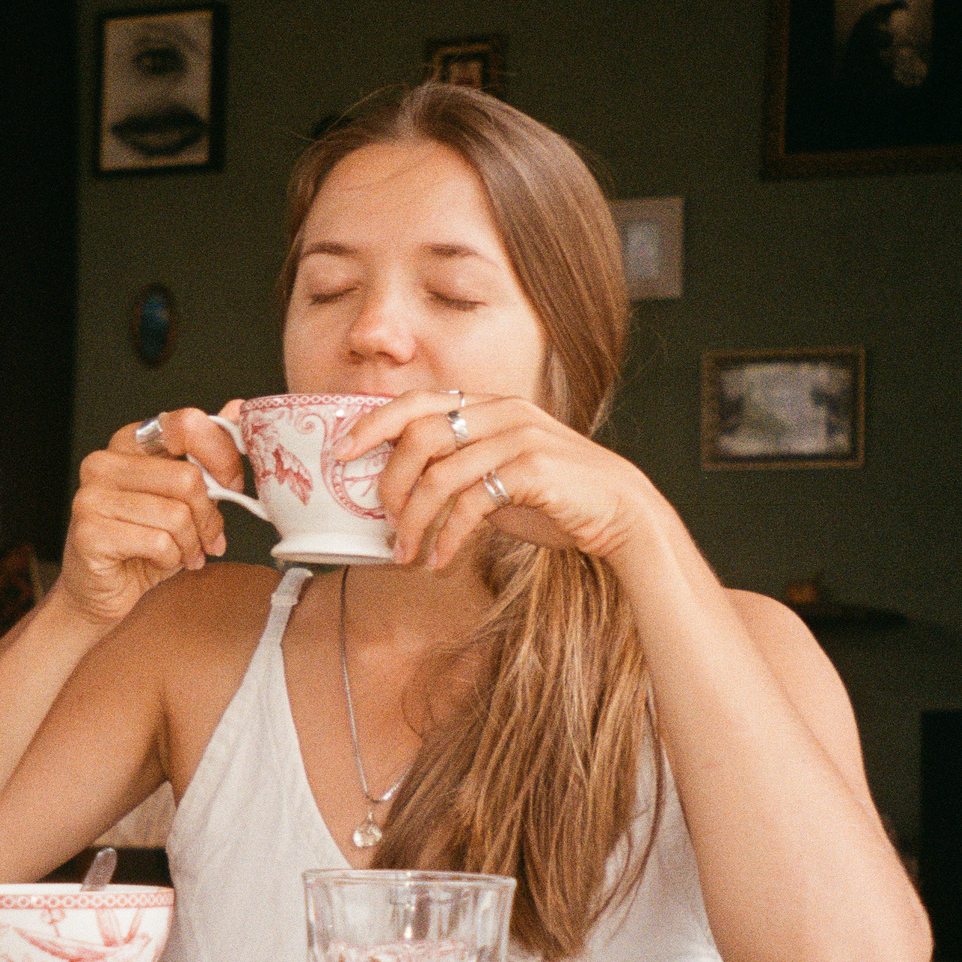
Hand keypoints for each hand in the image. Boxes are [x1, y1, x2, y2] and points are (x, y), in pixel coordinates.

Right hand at [56, 404, 244, 624]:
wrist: (101, 591)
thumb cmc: (144, 544)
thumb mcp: (184, 497)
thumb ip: (206, 455)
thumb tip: (238, 408)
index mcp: (129, 442)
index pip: (186, 424)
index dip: (221, 455)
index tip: (231, 483)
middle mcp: (104, 462)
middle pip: (188, 478)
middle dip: (208, 517)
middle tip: (207, 538)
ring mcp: (91, 496)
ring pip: (177, 515)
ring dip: (191, 545)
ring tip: (183, 554)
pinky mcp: (89, 532)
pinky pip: (159, 542)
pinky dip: (172, 559)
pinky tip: (160, 562)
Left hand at [336, 391, 656, 569]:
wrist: (620, 514)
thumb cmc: (555, 498)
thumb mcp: (499, 474)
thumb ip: (458, 469)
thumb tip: (401, 490)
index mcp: (489, 404)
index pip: (417, 401)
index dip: (372, 423)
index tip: (341, 452)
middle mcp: (502, 412)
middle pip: (419, 436)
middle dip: (389, 483)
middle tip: (383, 522)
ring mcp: (519, 438)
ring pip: (440, 475)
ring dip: (414, 521)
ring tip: (406, 554)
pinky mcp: (534, 471)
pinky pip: (471, 503)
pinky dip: (447, 537)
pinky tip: (439, 560)